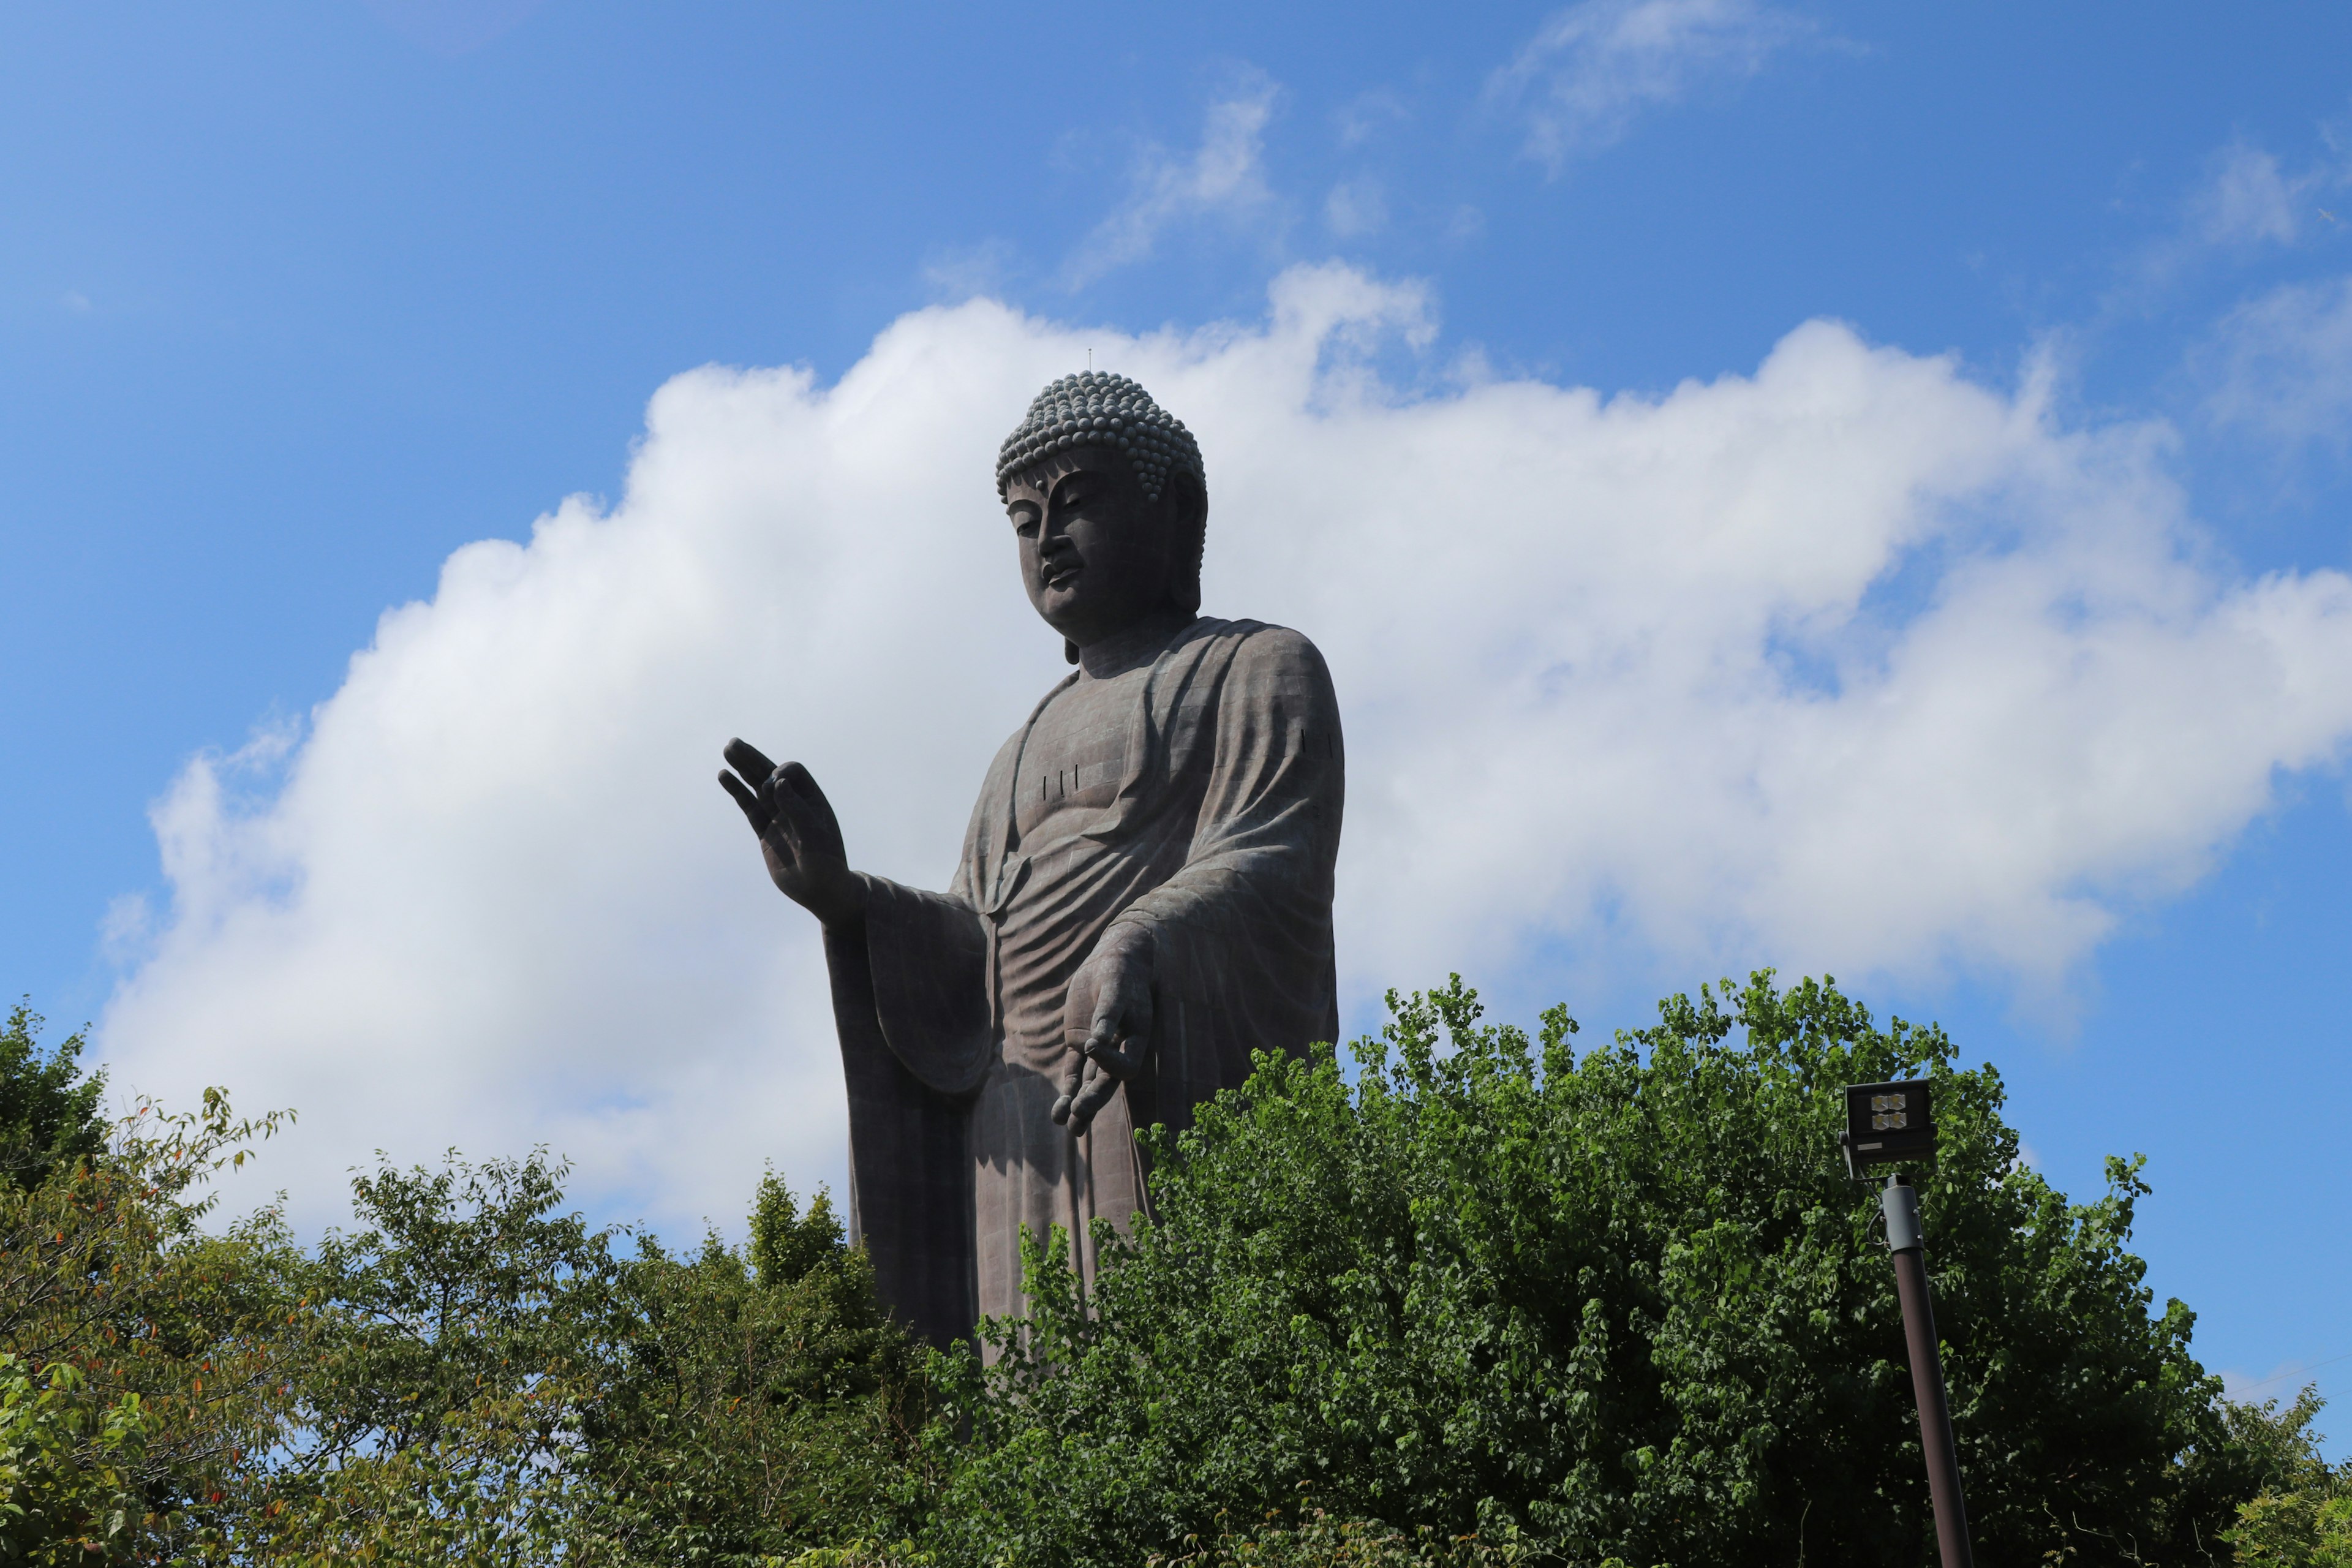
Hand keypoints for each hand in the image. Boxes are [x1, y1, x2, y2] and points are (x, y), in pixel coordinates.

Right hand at [718, 739, 866, 928]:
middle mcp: (794, 804)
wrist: (821, 892)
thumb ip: (797, 810)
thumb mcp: (815, 837)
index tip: (775, 788)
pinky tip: (724, 776)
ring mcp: (778, 817)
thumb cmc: (826, 865)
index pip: (792, 773)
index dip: (780, 773)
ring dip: (743, 769)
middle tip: (733, 743)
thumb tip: (778, 783)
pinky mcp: (765, 832)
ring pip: (756, 787)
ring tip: (728, 750)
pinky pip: (748, 807)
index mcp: (812, 800)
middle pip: (771, 773)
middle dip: (753, 759)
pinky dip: (737, 791)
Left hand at [1054, 923, 1153, 1135]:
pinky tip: (1058, 1111)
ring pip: (1089, 1084)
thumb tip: (1096, 1041)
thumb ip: (1108, 1014)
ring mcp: (1097, 1051)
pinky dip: (1067, 1089)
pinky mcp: (1079, 1045)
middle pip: (1108, 1084)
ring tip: (1065, 1123)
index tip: (1090, 1043)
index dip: (1109, 1062)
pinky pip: (1074, 1073)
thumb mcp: (1115, 989)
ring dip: (1078, 1104)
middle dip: (1093, 1100)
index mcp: (1137, 1041)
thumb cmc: (1120, 974)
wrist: (1111, 963)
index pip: (1127, 1067)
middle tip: (1078, 1114)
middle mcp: (1119, 1051)